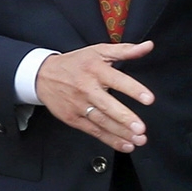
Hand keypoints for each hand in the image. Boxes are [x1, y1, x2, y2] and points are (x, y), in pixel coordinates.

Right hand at [35, 41, 155, 151]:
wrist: (43, 75)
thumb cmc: (75, 63)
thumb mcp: (98, 51)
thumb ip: (125, 50)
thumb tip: (148, 46)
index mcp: (95, 69)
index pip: (117, 80)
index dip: (133, 89)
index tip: (148, 99)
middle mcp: (87, 88)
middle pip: (107, 105)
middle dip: (125, 118)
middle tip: (140, 128)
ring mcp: (79, 105)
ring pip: (102, 121)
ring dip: (121, 133)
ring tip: (139, 139)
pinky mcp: (73, 119)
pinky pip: (94, 131)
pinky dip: (110, 139)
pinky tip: (125, 144)